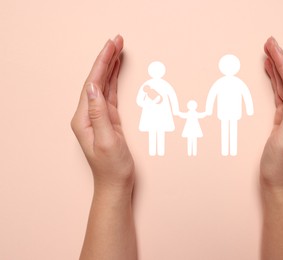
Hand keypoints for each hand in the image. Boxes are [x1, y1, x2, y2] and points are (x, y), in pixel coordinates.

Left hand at [71, 35, 133, 191]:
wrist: (115, 184)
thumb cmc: (112, 167)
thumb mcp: (107, 140)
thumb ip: (99, 113)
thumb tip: (94, 87)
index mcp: (84, 118)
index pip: (92, 84)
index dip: (102, 63)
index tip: (112, 46)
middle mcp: (88, 115)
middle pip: (96, 80)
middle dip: (106, 59)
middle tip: (117, 40)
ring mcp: (98, 116)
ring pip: (103, 85)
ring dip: (110, 66)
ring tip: (117, 49)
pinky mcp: (108, 119)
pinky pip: (110, 94)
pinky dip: (113, 80)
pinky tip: (116, 70)